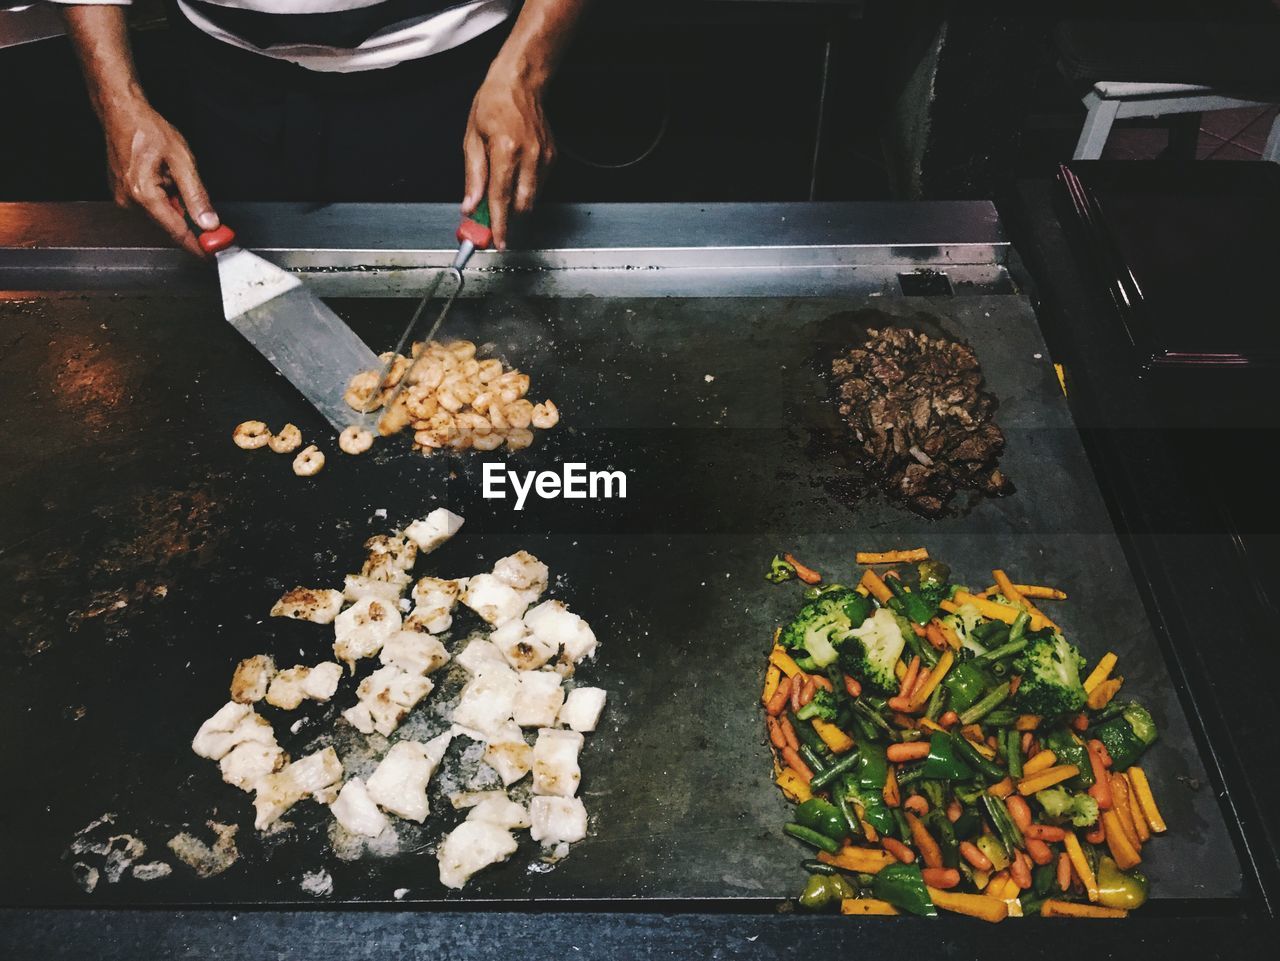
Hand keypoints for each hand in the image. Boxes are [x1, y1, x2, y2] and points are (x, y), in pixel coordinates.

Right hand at [101, 94, 217, 257]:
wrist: (121, 113)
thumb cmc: (147, 130)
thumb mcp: (181, 160)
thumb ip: (196, 195)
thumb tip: (208, 222)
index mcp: (143, 195)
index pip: (177, 231)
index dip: (198, 246)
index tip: (213, 256)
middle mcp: (129, 201)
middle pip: (170, 225)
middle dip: (191, 221)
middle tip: (209, 213)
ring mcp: (124, 199)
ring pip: (163, 215)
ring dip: (177, 204)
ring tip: (173, 174)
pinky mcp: (125, 195)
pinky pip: (153, 206)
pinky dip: (166, 199)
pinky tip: (165, 178)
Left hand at [462, 61, 554, 249]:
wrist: (521, 83)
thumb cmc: (494, 104)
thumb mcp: (472, 138)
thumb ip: (473, 176)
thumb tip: (470, 205)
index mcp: (506, 150)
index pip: (501, 199)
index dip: (499, 225)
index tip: (497, 242)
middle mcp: (529, 156)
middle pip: (521, 205)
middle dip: (507, 218)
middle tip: (492, 220)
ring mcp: (544, 158)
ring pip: (531, 198)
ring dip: (515, 203)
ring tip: (501, 189)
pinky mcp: (552, 158)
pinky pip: (538, 186)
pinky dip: (524, 188)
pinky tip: (515, 173)